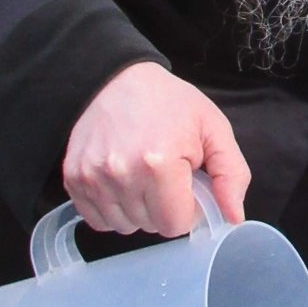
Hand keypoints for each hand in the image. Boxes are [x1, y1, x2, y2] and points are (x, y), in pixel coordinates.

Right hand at [62, 62, 250, 238]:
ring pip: (125, 227)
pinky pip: (98, 221)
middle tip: (165, 174)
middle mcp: (121, 174)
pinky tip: (122, 182)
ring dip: (138, 210)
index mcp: (159, 163)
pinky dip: (113, 209)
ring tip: (142, 175)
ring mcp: (92, 178)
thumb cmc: (169, 103)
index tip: (187, 184)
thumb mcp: (213, 127)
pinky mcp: (74, 179)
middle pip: (151, 227)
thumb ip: (231, 174)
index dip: (188, 208)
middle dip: (164, 207)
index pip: (177, 224)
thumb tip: (233, 217)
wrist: (117, 79)